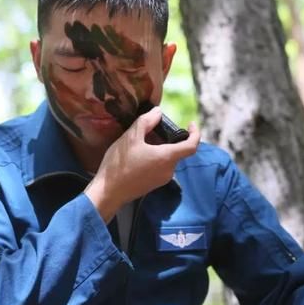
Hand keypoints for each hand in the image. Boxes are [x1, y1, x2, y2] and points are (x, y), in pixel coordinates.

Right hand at [84, 106, 199, 221]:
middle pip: (177, 151)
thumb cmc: (120, 164)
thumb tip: (158, 112)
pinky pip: (160, 167)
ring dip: (160, 148)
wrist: (108, 192)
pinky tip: (138, 154)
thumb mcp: (130, 138)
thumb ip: (146, 122)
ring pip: (167, 159)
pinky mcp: (153, 185)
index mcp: (167, 158)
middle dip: (169, 138)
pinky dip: (155, 157)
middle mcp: (169, 170)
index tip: (190, 124)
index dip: (195, 133)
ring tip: (142, 140)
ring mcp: (161, 180)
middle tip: (153, 129)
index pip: (191, 146)